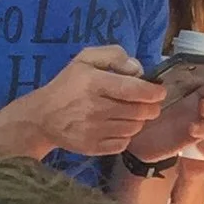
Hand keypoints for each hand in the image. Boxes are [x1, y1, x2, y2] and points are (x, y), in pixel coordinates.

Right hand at [24, 45, 165, 157]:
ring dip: (138, 121)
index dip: (152, 92)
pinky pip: (123, 143)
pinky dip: (126, 135)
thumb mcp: (86, 58)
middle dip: (150, 108)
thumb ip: (114, 55)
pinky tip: (118, 127)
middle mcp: (96, 109)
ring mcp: (95, 131)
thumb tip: (137, 69)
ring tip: (131, 114)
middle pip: (138, 112)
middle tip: (149, 104)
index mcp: (95, 84)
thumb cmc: (68, 85)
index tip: (160, 92)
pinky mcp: (94, 147)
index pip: (133, 90)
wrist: (43, 117)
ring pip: (133, 128)